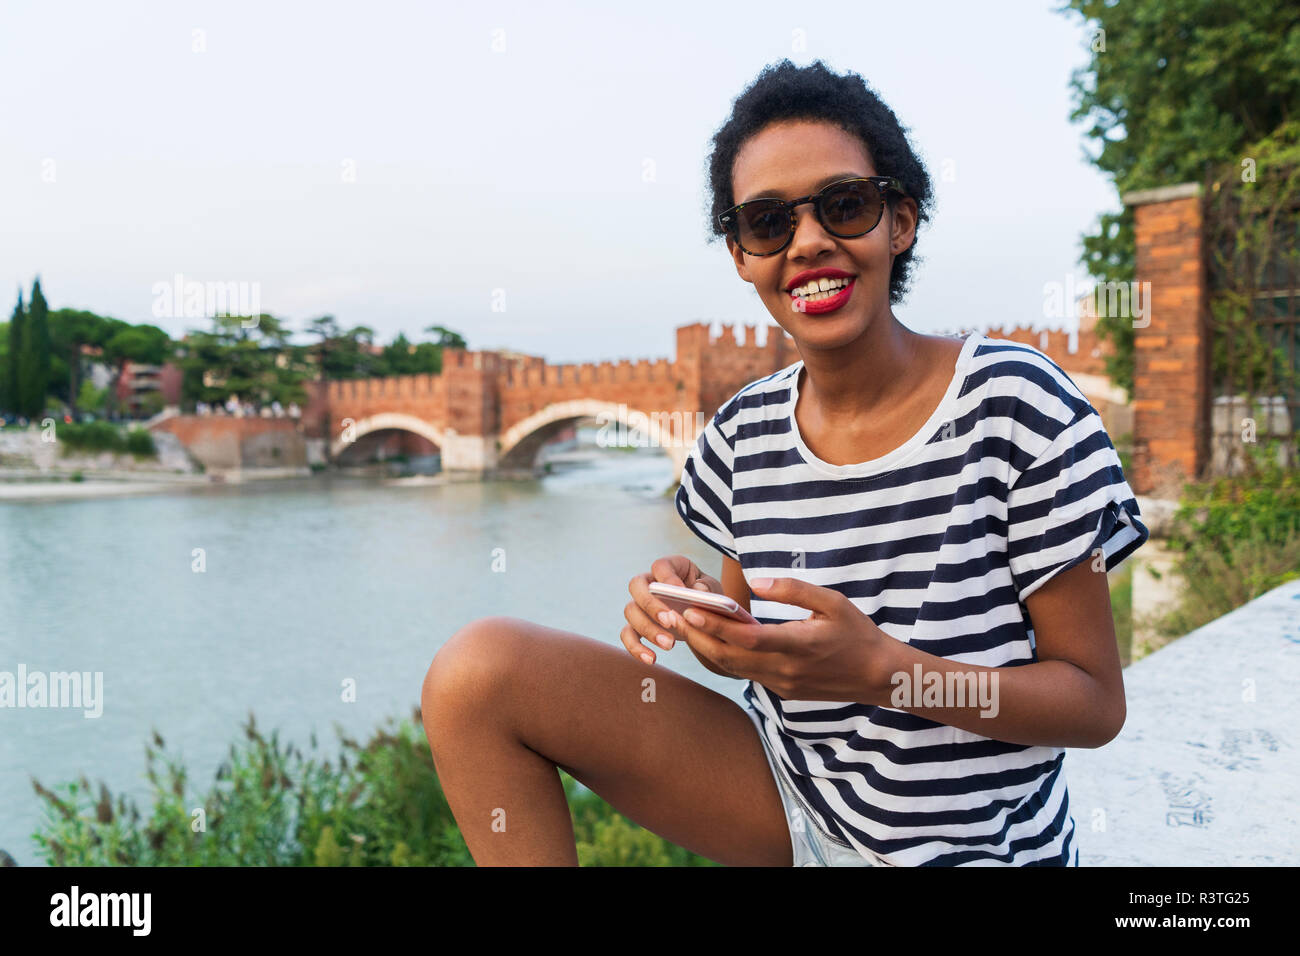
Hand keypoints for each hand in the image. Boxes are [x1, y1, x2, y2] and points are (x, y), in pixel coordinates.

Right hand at [622, 555, 721, 664]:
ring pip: (631, 611)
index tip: (679, 591)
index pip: (661, 566)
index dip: (667, 577)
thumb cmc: (706, 597)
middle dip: (651, 604)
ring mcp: (640, 604)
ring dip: (648, 629)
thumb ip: (708, 589)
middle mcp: (649, 582)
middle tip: (670, 621)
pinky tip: (651, 659)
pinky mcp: (637, 625)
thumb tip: (699, 591)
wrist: (702, 616)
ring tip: (670, 644)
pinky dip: (635, 647)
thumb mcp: (713, 590)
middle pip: (636, 585)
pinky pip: (627, 634)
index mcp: (670, 567)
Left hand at [673, 576, 898, 702]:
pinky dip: (726, 658)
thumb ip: (793, 589)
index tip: (690, 610)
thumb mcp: (832, 601)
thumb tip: (755, 582)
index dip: (716, 625)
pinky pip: (747, 674)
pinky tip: (713, 641)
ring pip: (735, 669)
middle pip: (731, 658)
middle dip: (699, 638)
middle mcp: (786, 670)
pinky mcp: (782, 691)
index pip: (747, 638)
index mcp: (799, 645)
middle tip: (672, 617)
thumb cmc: (857, 632)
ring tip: (684, 627)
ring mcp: (783, 684)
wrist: (878, 676)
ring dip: (708, 649)